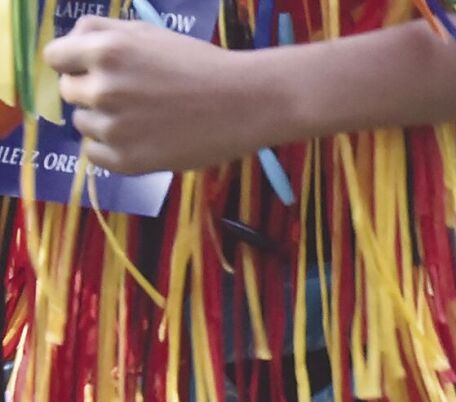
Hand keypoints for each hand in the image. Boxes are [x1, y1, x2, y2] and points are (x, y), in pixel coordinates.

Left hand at [44, 18, 266, 174]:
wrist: (247, 103)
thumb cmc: (201, 64)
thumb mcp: (147, 32)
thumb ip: (101, 33)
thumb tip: (71, 51)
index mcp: (105, 50)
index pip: (55, 58)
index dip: (74, 64)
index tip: (94, 71)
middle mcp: (103, 88)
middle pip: (70, 92)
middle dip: (93, 92)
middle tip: (131, 98)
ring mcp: (115, 127)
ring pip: (83, 125)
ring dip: (105, 123)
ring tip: (143, 121)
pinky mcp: (129, 161)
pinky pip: (96, 156)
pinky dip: (112, 151)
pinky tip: (141, 142)